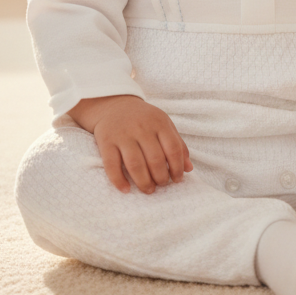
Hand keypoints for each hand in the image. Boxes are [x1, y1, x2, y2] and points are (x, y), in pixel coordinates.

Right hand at [68, 95, 192, 194]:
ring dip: (144, 182)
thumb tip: (189, 169)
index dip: (177, 168)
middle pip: (155, 159)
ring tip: (149, 189)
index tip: (177, 179)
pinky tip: (126, 189)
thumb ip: (178, 144)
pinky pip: (112, 165)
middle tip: (161, 185)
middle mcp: (142, 128)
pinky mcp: (106, 142)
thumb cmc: (143, 119)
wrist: (113, 105)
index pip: (173, 149)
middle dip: (161, 177)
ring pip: (135, 164)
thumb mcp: (163, 124)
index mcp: (159, 123)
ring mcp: (123, 135)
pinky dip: (119, 180)